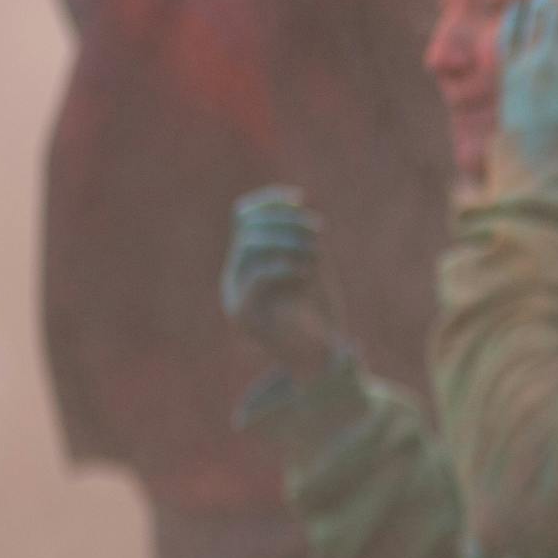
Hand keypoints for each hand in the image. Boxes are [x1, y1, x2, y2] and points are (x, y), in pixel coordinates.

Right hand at [221, 186, 341, 379]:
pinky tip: (307, 272)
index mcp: (246, 262)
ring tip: (317, 252)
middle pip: (249, 226)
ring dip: (289, 240)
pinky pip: (257, 277)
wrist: (322, 358)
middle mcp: (236, 277)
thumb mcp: (312, 262)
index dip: (270, 202)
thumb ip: (299, 234)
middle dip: (287, 222)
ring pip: (250, 245)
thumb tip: (293, 202)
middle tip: (319, 233)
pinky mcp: (246, 317)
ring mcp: (236, 296)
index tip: (300, 199)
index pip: (244, 216)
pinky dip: (285, 266)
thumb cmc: (319, 311)